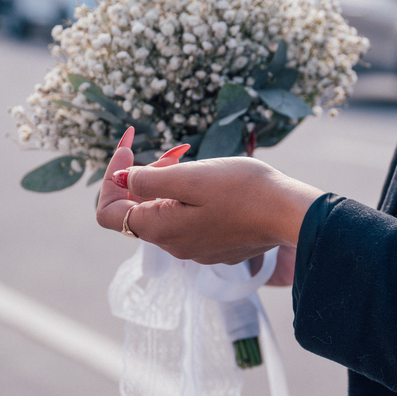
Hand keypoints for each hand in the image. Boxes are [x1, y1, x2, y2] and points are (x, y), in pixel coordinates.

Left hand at [96, 130, 323, 267]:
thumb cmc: (244, 190)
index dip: (110, 177)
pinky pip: (189, 220)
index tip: (130, 148)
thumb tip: (121, 180)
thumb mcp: (190, 177)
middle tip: (177, 153)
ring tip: (197, 163)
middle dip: (147, 176)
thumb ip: (148, 180)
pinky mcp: (217, 245)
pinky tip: (215, 183)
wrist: (289, 213)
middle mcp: (174, 244)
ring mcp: (196, 247)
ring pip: (166, 212)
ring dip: (170, 184)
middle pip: (138, 209)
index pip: (107, 212)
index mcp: (160, 229)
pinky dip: (191, 198)